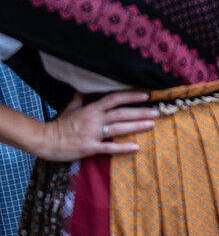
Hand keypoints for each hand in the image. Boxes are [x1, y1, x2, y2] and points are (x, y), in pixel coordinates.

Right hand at [39, 91, 157, 161]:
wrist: (45, 140)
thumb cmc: (58, 125)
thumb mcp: (70, 108)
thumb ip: (79, 98)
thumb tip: (82, 88)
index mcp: (91, 109)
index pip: (114, 98)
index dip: (131, 96)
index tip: (146, 95)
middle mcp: (94, 119)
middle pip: (121, 113)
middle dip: (140, 112)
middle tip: (157, 112)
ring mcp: (92, 133)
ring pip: (118, 128)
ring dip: (136, 126)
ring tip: (151, 125)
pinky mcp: (89, 147)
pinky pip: (109, 147)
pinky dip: (123, 148)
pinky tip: (136, 147)